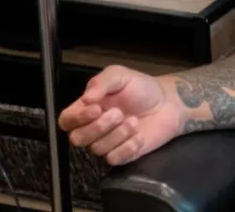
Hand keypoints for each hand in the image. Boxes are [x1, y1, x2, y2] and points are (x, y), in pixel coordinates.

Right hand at [58, 65, 181, 165]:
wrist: (168, 103)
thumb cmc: (141, 88)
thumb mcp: (120, 76)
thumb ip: (101, 83)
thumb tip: (86, 99)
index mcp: (87, 109)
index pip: (66, 120)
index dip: (77, 118)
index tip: (96, 109)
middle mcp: (92, 129)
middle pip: (77, 139)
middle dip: (98, 127)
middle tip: (120, 113)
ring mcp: (107, 143)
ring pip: (97, 149)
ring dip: (118, 134)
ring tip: (135, 121)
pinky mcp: (122, 155)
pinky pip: (114, 158)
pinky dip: (128, 146)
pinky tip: (139, 135)